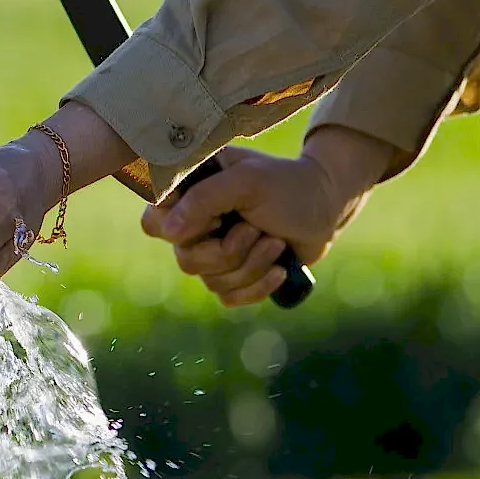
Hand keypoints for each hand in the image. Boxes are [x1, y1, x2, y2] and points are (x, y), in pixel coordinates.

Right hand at [141, 125, 401, 307]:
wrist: (326, 208)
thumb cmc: (288, 184)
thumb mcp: (248, 181)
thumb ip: (204, 198)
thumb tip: (169, 232)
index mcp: (191, 194)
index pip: (153, 222)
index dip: (176, 230)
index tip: (215, 219)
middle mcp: (196, 225)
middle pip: (186, 260)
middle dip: (229, 251)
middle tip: (255, 229)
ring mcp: (214, 252)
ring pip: (211, 281)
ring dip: (251, 265)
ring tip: (275, 243)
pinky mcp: (233, 276)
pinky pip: (229, 298)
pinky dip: (258, 286)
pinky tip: (278, 268)